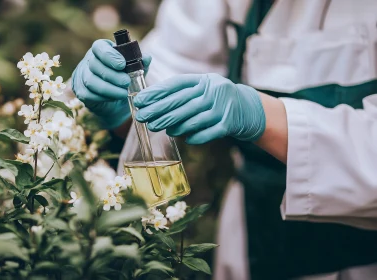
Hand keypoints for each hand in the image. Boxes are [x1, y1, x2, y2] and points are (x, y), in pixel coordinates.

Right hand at [72, 39, 151, 128]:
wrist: (115, 101)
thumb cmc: (124, 78)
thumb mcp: (135, 70)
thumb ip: (140, 63)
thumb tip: (147, 58)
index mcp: (102, 50)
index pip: (99, 47)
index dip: (109, 55)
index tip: (122, 64)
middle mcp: (89, 60)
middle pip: (95, 65)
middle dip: (112, 75)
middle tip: (126, 82)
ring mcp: (83, 76)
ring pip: (91, 81)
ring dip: (109, 88)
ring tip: (123, 93)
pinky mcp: (81, 91)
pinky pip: (89, 94)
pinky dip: (103, 97)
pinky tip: (114, 98)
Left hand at [133, 73, 265, 143]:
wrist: (250, 109)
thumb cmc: (218, 99)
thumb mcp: (204, 88)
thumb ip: (184, 92)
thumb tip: (153, 103)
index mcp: (204, 80)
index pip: (176, 84)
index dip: (156, 92)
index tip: (140, 100)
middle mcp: (213, 91)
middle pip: (181, 102)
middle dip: (158, 110)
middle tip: (142, 117)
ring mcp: (222, 108)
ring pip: (191, 119)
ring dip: (172, 125)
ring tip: (157, 128)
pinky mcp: (229, 124)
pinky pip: (206, 133)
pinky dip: (193, 137)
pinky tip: (184, 138)